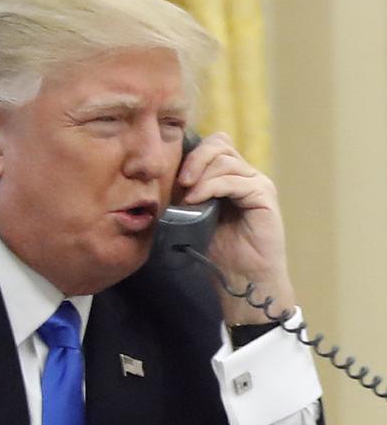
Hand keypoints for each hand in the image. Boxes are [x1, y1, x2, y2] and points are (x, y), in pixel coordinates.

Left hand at [177, 132, 295, 324]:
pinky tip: (197, 200)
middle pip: (219, 145)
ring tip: (187, 197)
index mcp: (230, 177)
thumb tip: (159, 179)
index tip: (174, 175)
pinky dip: (212, 186)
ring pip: (226, 160)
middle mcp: (246, 175)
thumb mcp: (193, 216)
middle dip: (194, 159)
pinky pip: (236, 180)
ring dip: (201, 175)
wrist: (243, 279)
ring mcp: (257, 184)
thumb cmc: (218, 251)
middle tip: (180, 182)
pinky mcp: (264, 196)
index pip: (213, 145)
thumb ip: (185, 195)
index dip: (192, 154)